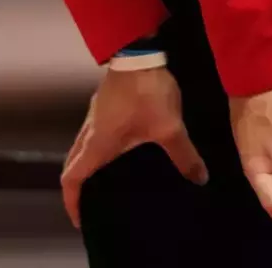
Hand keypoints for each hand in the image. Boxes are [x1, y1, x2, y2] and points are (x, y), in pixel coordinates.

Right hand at [60, 65, 208, 228]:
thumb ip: (183, 155)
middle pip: (72, 164)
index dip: (71, 201)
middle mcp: (89, 131)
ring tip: (104, 184)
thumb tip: (200, 180)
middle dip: (76, 187)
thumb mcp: (169, 127)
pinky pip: (92, 136)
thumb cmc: (146, 92)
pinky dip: (96, 152)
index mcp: (98, 143)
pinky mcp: (103, 106)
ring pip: (81, 148)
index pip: (71, 177)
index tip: (78, 220)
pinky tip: (119, 154)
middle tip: (90, 206)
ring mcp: (94, 116)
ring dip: (86, 168)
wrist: (138, 52)